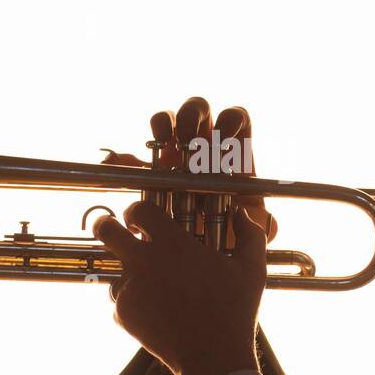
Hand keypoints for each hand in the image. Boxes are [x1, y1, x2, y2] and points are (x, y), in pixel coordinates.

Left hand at [93, 200, 268, 374]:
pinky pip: (120, 300)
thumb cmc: (235, 311)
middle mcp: (144, 262)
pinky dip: (133, 302)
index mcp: (172, 244)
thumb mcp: (252, 269)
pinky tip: (156, 310)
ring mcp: (130, 289)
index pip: (139, 209)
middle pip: (106, 230)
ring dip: (128, 271)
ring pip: (115, 269)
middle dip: (106, 225)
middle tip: (116, 230)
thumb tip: (241, 213)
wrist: (213, 358)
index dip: (136, 210)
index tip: (140, 218)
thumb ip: (250, 233)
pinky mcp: (123, 314)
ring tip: (151, 285)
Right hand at [101, 96, 278, 244]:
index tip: (227, 132)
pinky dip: (121, 156)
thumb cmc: (232, 241)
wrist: (200, 263)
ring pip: (166, 122)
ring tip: (160, 138)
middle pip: (198, 111)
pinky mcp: (148, 173)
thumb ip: (257, 225)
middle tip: (189, 136)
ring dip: (163, 122)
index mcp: (232, 153)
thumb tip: (257, 219)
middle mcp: (202, 148)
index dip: (232, 119)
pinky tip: (116, 161)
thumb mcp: (250, 233)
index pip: (235, 120)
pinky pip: (131, 158)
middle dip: (194, 116)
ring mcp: (174, 156)